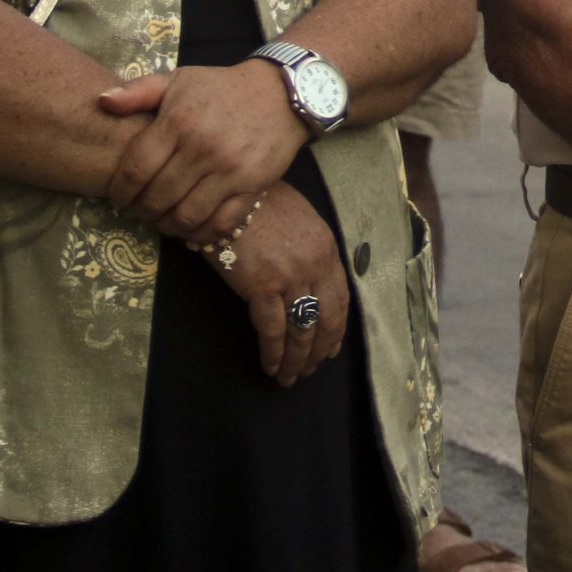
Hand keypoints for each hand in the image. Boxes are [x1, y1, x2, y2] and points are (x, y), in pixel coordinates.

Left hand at [96, 63, 306, 239]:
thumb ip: (138, 91)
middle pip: (157, 198)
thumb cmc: (222, 88)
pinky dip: (201, 234)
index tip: (119, 197)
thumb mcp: (179, 80)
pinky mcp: (252, 186)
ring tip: (164, 220)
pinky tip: (192, 229)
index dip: (121, 192)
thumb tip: (101, 101)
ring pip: (186, 216)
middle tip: (140, 211)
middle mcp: (201, 148)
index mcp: (178, 122)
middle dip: (142, 211)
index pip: (136, 170)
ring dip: (168, 226)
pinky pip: (220, 224)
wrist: (281, 92)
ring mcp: (229, 170)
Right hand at [198, 182, 349, 385]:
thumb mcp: (299, 220)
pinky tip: (270, 367)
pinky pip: (273, 329)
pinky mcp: (263, 286)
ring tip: (289, 378)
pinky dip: (273, 353)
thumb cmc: (259, 202)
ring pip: (301, 330)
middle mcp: (316, 265)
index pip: (341, 299)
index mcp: (327, 249)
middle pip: (325, 320)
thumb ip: (308, 249)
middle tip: (309, 371)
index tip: (330, 349)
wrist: (231, 192)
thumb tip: (307, 280)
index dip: (336, 329)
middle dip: (318, 351)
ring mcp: (291, 276)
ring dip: (296, 360)